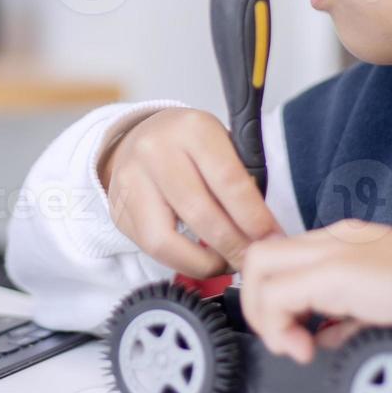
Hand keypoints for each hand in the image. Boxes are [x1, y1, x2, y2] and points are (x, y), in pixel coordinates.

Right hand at [98, 108, 283, 277]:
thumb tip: (263, 231)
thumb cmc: (190, 145)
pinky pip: (151, 248)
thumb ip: (241, 179)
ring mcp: (131, 182)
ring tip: (227, 263)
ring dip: (205, 262)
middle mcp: (156, 151)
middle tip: (254, 261)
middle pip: (200, 214)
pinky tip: (201, 258)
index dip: (255, 218)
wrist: (138, 137)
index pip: (229, 181)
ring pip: (167, 240)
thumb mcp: (221, 144)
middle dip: (234, 246)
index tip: (272, 239)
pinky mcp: (118, 210)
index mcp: (193, 129)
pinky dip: (182, 261)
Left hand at [239, 222, 391, 363]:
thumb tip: (321, 338)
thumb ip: (347, 318)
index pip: (285, 258)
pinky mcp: (334, 271)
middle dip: (257, 303)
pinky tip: (305, 349)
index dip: (275, 296)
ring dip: (264, 314)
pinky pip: (277, 294)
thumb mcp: (381, 307)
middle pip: (261, 256)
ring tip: (293, 346)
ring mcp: (332, 250)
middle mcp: (334, 238)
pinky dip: (278, 325)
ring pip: (259, 267)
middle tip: (283, 340)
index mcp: (346, 242)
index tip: (295, 332)